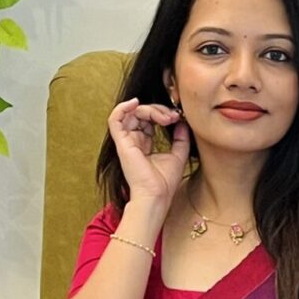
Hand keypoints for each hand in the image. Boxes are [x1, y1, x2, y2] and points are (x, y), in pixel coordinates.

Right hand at [106, 97, 189, 221]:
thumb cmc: (164, 182)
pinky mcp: (121, 143)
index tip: (177, 117)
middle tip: (173, 116)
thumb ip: (181, 138)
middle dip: (159, 110)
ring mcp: (126, 141)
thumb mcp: (178, 155)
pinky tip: (135, 103)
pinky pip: (115, 119)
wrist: (156, 195)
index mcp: (145, 144)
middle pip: (142, 114)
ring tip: (165, 118)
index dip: (162, 114)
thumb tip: (183, 122)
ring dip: (150, 109)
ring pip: (132, 113)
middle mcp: (134, 141)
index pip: (149, 120)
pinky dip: (122, 108)